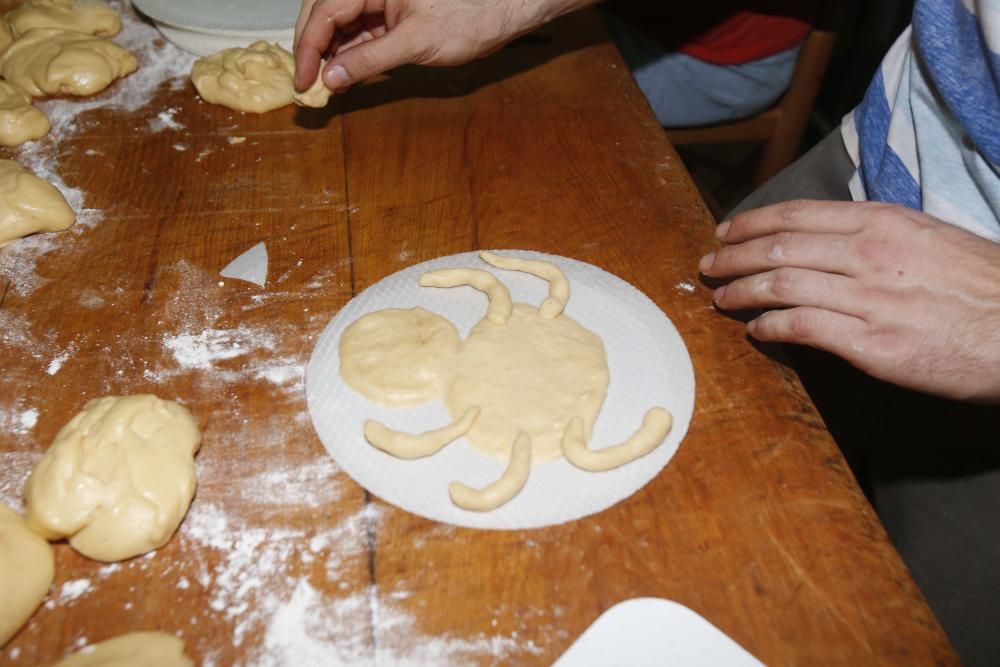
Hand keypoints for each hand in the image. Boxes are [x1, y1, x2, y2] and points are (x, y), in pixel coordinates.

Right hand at [293, 0, 591, 91]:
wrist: (505, 11)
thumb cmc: (469, 16)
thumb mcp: (415, 43)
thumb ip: (369, 60)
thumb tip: (332, 77)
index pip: (324, 12)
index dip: (307, 48)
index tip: (302, 80)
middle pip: (325, 13)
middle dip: (312, 47)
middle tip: (306, 82)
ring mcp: (382, 1)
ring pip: (342, 24)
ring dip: (330, 53)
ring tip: (324, 85)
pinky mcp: (393, 14)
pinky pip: (362, 32)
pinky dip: (351, 54)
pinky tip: (345, 75)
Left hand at [699, 200, 999, 401]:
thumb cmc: (982, 286)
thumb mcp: (929, 239)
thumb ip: (877, 238)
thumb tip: (831, 245)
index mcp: (883, 223)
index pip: (798, 214)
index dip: (752, 223)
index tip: (726, 232)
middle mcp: (869, 254)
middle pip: (778, 248)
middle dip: (733, 256)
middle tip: (708, 266)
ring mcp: (869, 298)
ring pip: (780, 285)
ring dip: (740, 291)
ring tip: (720, 298)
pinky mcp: (871, 343)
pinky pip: (802, 328)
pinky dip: (769, 326)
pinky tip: (755, 330)